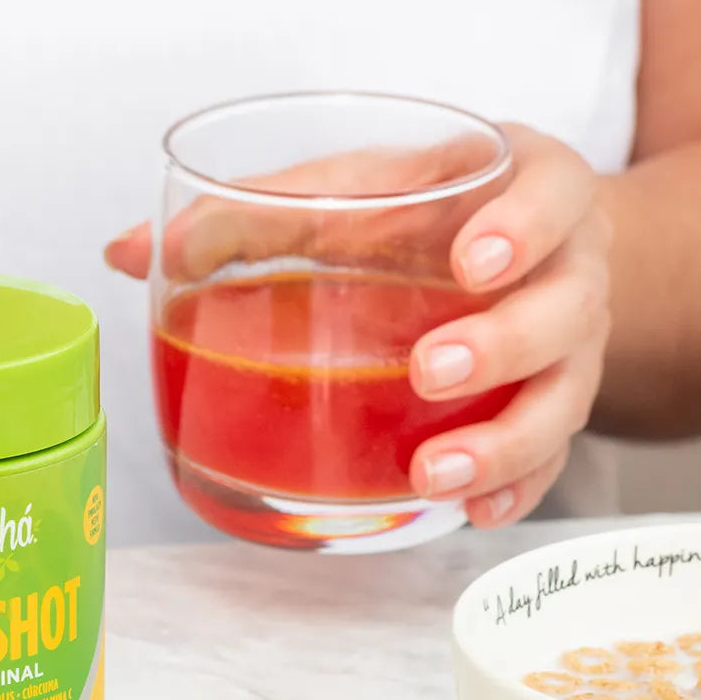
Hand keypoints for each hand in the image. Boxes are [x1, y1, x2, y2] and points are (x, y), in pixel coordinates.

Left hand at [105, 123, 610, 527]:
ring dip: (506, 441)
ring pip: (566, 397)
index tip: (468, 261)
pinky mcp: (555, 403)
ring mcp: (571, 345)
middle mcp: (566, 268)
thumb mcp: (352, 187)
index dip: (524, 226)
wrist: (516, 245)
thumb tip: (129, 251)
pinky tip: (473, 512)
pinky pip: (555, 455)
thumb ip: (251, 209)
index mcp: (524, 187)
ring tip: (433, 473)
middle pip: (566, 310)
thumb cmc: (427, 208)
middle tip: (428, 372)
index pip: (553, 194)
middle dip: (504, 345)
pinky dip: (516, 487)